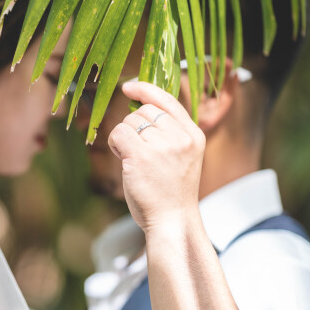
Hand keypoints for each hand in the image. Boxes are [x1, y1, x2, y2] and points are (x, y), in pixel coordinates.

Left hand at [107, 81, 205, 234]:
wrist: (173, 222)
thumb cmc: (172, 194)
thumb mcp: (183, 158)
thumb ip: (170, 134)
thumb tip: (140, 108)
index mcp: (194, 135)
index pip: (168, 100)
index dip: (146, 90)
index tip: (129, 87)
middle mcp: (180, 136)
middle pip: (145, 111)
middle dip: (134, 126)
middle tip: (136, 151)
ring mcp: (162, 145)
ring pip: (130, 122)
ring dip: (124, 139)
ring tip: (135, 162)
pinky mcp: (141, 155)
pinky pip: (118, 133)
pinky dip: (114, 144)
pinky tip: (124, 161)